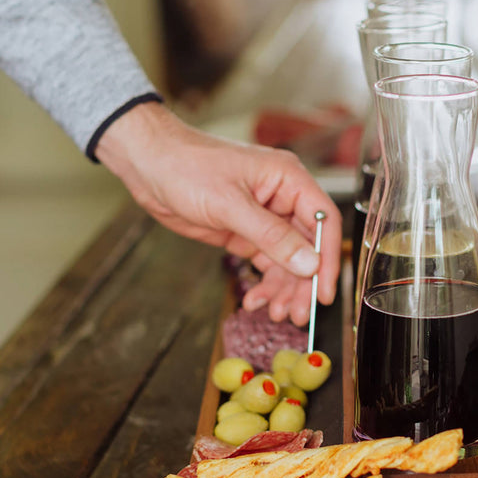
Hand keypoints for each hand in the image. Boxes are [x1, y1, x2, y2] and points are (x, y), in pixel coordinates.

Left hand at [95, 102, 341, 324]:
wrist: (149, 164)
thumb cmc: (186, 165)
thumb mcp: (230, 204)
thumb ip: (271, 236)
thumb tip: (308, 263)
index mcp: (288, 179)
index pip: (324, 221)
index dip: (328, 258)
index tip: (324, 291)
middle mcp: (281, 198)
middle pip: (308, 247)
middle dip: (303, 283)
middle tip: (298, 314)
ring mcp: (264, 217)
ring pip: (288, 260)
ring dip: (284, 288)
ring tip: (276, 313)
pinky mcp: (245, 232)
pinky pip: (266, 262)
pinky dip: (265, 283)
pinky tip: (256, 299)